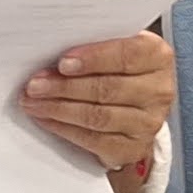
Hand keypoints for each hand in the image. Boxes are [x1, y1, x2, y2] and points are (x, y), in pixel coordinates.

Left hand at [22, 28, 172, 173]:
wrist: (137, 105)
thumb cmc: (120, 68)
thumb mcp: (116, 47)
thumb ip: (94, 44)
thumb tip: (53, 50)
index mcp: (157, 57)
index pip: (126, 56)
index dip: (93, 59)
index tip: (63, 62)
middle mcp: (159, 91)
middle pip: (108, 89)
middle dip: (65, 87)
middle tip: (35, 85)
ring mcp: (148, 123)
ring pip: (98, 117)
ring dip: (59, 109)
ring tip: (34, 101)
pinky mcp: (133, 148)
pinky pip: (94, 140)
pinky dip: (64, 129)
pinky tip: (46, 119)